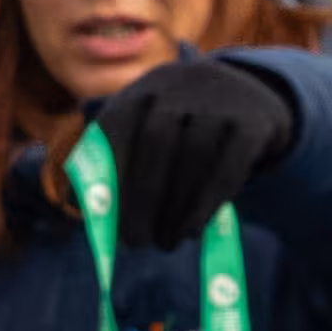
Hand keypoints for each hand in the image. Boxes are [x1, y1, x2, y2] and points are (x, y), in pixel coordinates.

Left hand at [72, 54, 291, 240]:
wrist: (251, 97)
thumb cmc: (179, 132)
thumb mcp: (142, 134)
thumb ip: (109, 165)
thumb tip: (76, 204)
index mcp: (139, 93)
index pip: (113, 129)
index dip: (104, 175)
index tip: (99, 219)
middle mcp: (177, 88)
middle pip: (155, 141)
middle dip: (140, 198)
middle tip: (134, 242)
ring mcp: (219, 99)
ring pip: (194, 155)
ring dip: (176, 207)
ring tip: (165, 243)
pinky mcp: (255, 121)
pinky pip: (229, 165)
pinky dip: (207, 202)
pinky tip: (193, 230)